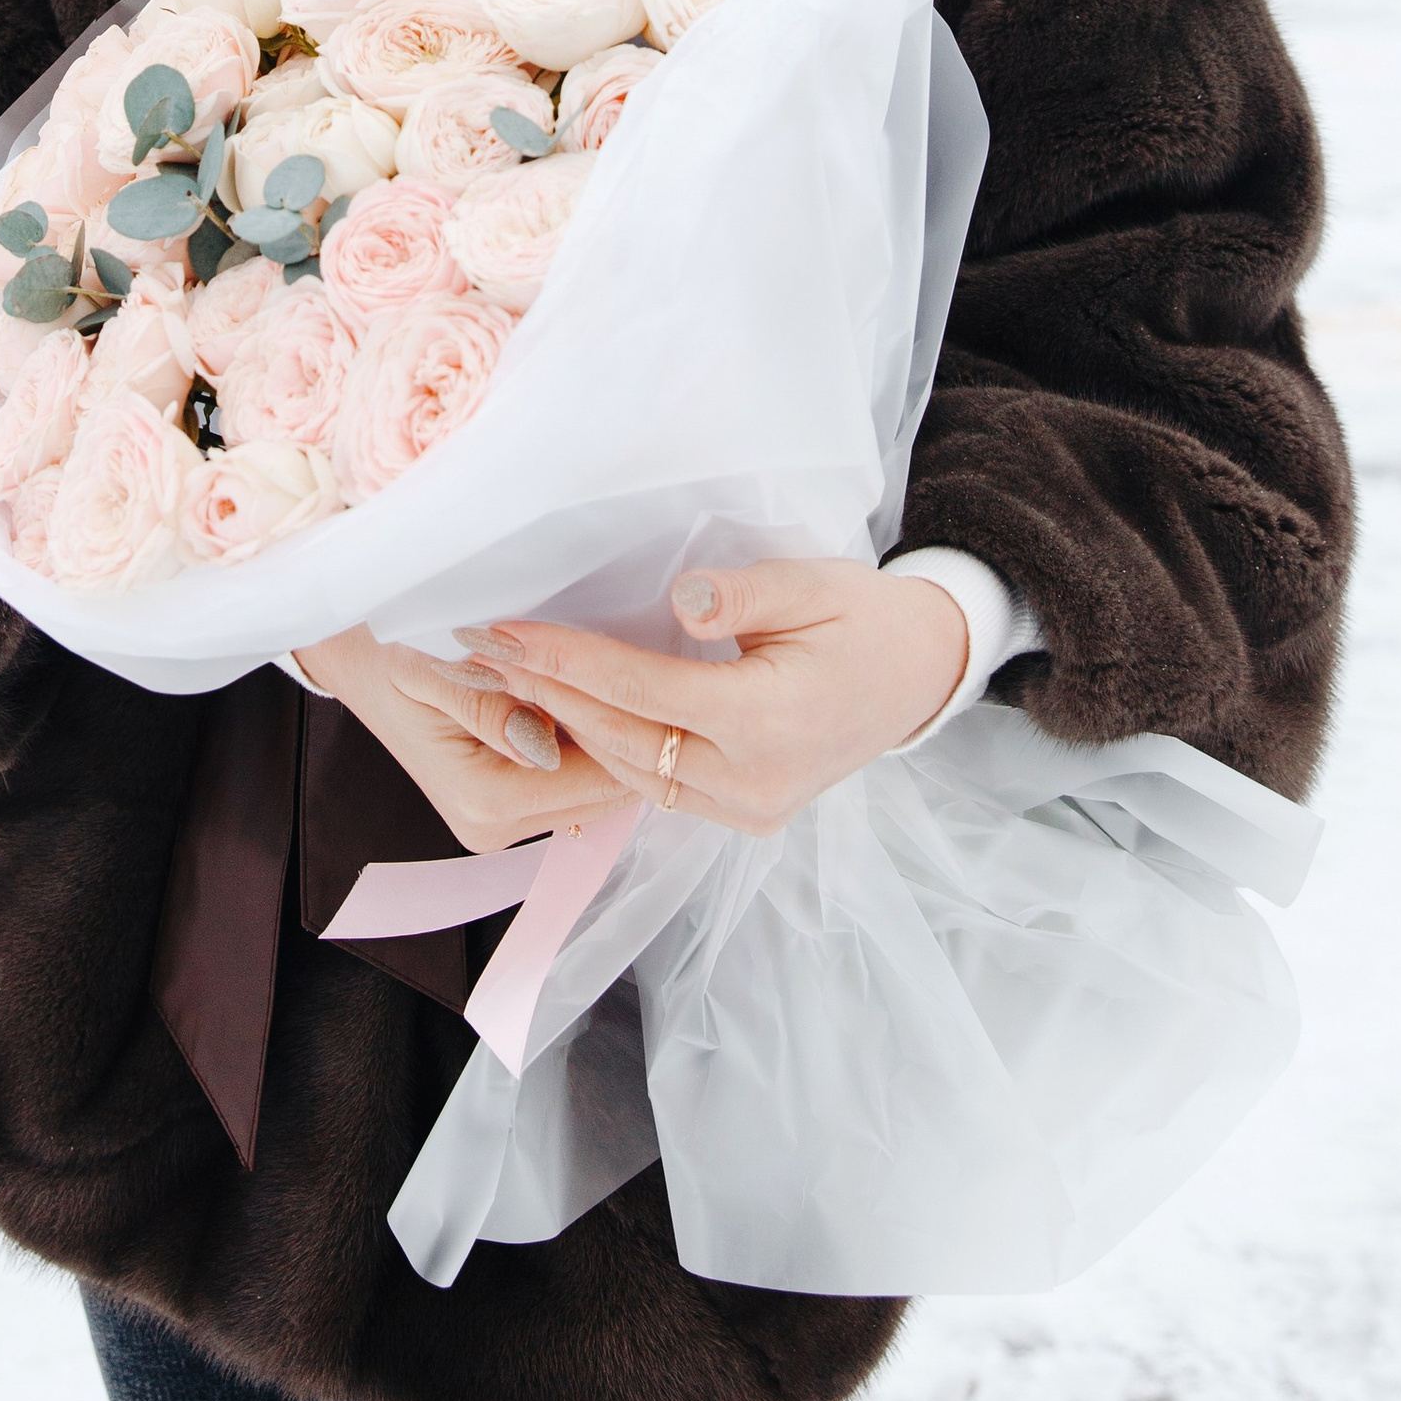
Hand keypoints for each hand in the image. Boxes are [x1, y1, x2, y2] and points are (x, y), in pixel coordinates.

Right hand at [291, 624, 630, 852]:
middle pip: (600, 795)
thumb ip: (489, 708)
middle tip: (641, 684)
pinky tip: (575, 709)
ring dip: (602, 746)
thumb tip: (541, 743)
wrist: (359, 666)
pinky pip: (564, 787)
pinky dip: (579, 751)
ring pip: (588, 793)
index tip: (648, 688)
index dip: (627, 733)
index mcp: (485, 798)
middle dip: (622, 742)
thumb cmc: (393, 660)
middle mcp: (493, 828)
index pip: (596, 780)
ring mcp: (495, 826)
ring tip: (607, 689)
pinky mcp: (496, 814)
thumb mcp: (434, 672)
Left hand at [452, 561, 971, 834]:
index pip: (639, 690)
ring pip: (635, 776)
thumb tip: (682, 601)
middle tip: (477, 652)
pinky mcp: (749, 815)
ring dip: (568, 730)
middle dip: (545, 695)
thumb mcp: (813, 585)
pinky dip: (611, 753)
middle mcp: (754, 783)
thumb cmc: (866, 618)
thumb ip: (744, 596)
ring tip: (507, 682)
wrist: (923, 675)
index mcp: (769, 723)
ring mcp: (752, 810)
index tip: (500, 630)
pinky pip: (662, 790)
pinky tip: (569, 718)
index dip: (564, 659)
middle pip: (623, 740)